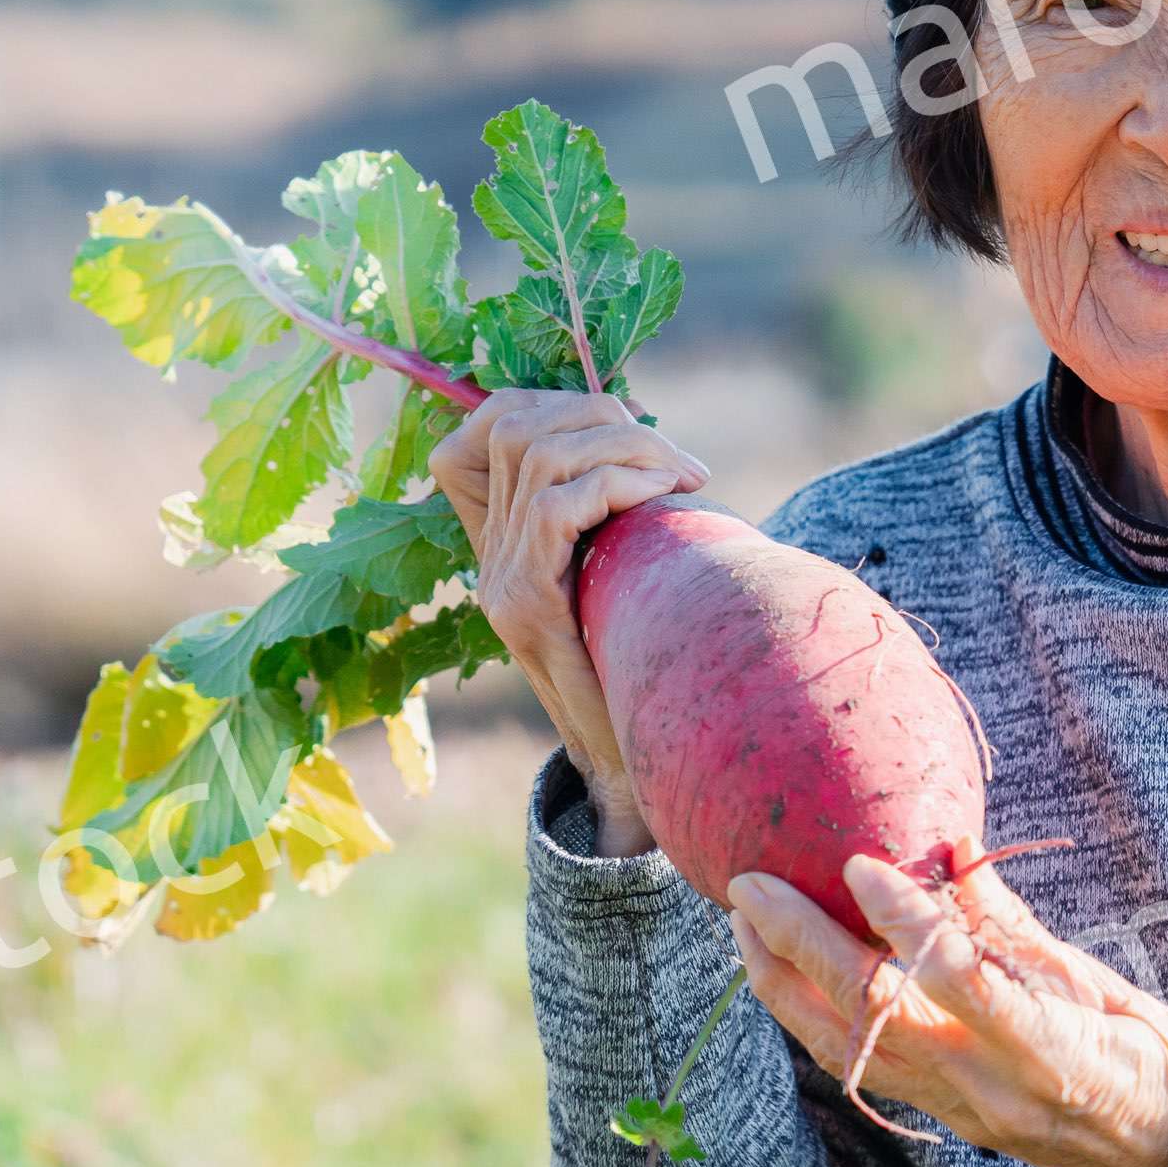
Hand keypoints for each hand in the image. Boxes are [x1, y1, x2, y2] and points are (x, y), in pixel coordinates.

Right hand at [431, 389, 709, 856]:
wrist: (633, 766)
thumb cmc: (646, 664)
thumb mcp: (627, 572)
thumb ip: (619, 513)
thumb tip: (655, 438)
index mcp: (506, 539)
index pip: (486, 427)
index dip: (548, 400)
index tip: (625, 422)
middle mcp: (491, 555)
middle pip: (517, 423)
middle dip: (604, 416)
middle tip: (675, 458)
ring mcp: (502, 580)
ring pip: (540, 452)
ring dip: (625, 445)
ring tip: (681, 475)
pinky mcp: (526, 605)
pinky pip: (561, 504)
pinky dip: (619, 483)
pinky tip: (666, 499)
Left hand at [727, 846, 1167, 1166]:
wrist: (1162, 1151)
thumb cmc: (1143, 1051)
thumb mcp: (1091, 978)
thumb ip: (1009, 921)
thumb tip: (947, 843)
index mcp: (1048, 1048)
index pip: (961, 978)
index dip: (904, 921)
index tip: (858, 862)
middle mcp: (989, 1087)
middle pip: (872, 1014)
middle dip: (800, 945)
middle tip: (750, 884)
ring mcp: (955, 1109)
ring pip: (842, 1048)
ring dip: (781, 982)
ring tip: (744, 923)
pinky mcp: (936, 1118)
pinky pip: (855, 1065)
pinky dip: (808, 1015)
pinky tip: (782, 971)